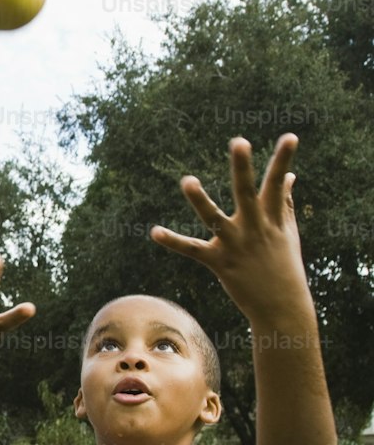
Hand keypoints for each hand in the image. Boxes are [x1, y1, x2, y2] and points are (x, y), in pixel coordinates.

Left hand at [151, 135, 310, 324]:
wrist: (282, 307)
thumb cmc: (285, 265)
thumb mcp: (288, 233)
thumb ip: (285, 202)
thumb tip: (290, 177)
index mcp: (272, 217)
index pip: (279, 182)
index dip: (284, 159)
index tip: (291, 137)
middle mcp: (254, 227)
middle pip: (247, 192)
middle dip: (243, 167)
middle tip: (239, 141)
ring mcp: (236, 244)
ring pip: (215, 218)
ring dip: (200, 200)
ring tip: (188, 180)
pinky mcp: (220, 262)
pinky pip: (192, 250)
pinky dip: (173, 241)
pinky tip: (154, 231)